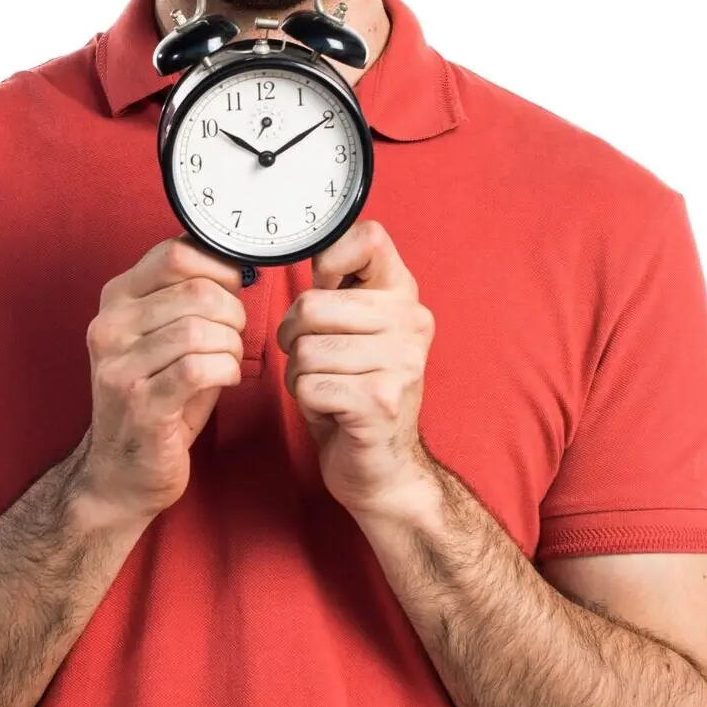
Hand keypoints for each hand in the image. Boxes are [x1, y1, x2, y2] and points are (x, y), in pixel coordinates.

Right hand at [81, 236, 245, 519]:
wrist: (119, 472)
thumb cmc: (154, 400)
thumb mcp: (163, 338)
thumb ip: (189, 299)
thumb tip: (235, 266)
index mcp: (115, 301)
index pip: (174, 254)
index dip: (219, 266)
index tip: (232, 287)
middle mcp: (110, 328)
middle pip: (195, 291)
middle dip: (232, 312)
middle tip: (234, 335)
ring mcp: (121, 367)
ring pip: (200, 329)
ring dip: (231, 345)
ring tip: (228, 360)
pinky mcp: (142, 404)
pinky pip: (200, 368)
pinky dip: (226, 370)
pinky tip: (226, 379)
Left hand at [275, 219, 436, 518]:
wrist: (384, 469)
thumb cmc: (356, 395)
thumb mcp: (354, 334)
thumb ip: (340, 293)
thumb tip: (311, 255)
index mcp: (404, 298)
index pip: (368, 238)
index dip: (328, 261)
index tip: (324, 291)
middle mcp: (410, 323)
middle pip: (312, 304)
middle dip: (295, 339)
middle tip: (317, 363)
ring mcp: (400, 362)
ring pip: (304, 349)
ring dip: (300, 377)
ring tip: (329, 391)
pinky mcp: (379, 400)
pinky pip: (308, 385)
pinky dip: (306, 402)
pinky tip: (332, 411)